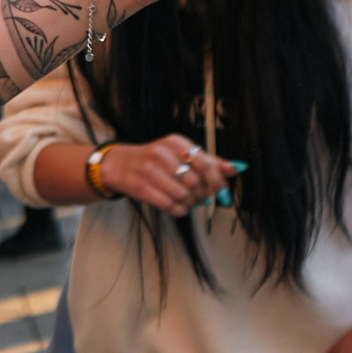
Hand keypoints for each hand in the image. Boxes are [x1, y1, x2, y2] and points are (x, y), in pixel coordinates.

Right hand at [93, 136, 237, 215]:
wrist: (119, 165)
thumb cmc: (154, 160)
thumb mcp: (179, 153)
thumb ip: (207, 160)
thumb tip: (233, 168)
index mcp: (175, 142)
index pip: (205, 163)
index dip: (216, 180)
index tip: (220, 189)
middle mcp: (161, 154)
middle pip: (195, 182)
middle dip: (202, 194)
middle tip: (200, 197)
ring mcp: (149, 171)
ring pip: (183, 195)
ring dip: (189, 203)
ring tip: (187, 201)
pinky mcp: (140, 187)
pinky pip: (168, 205)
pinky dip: (177, 210)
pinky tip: (177, 207)